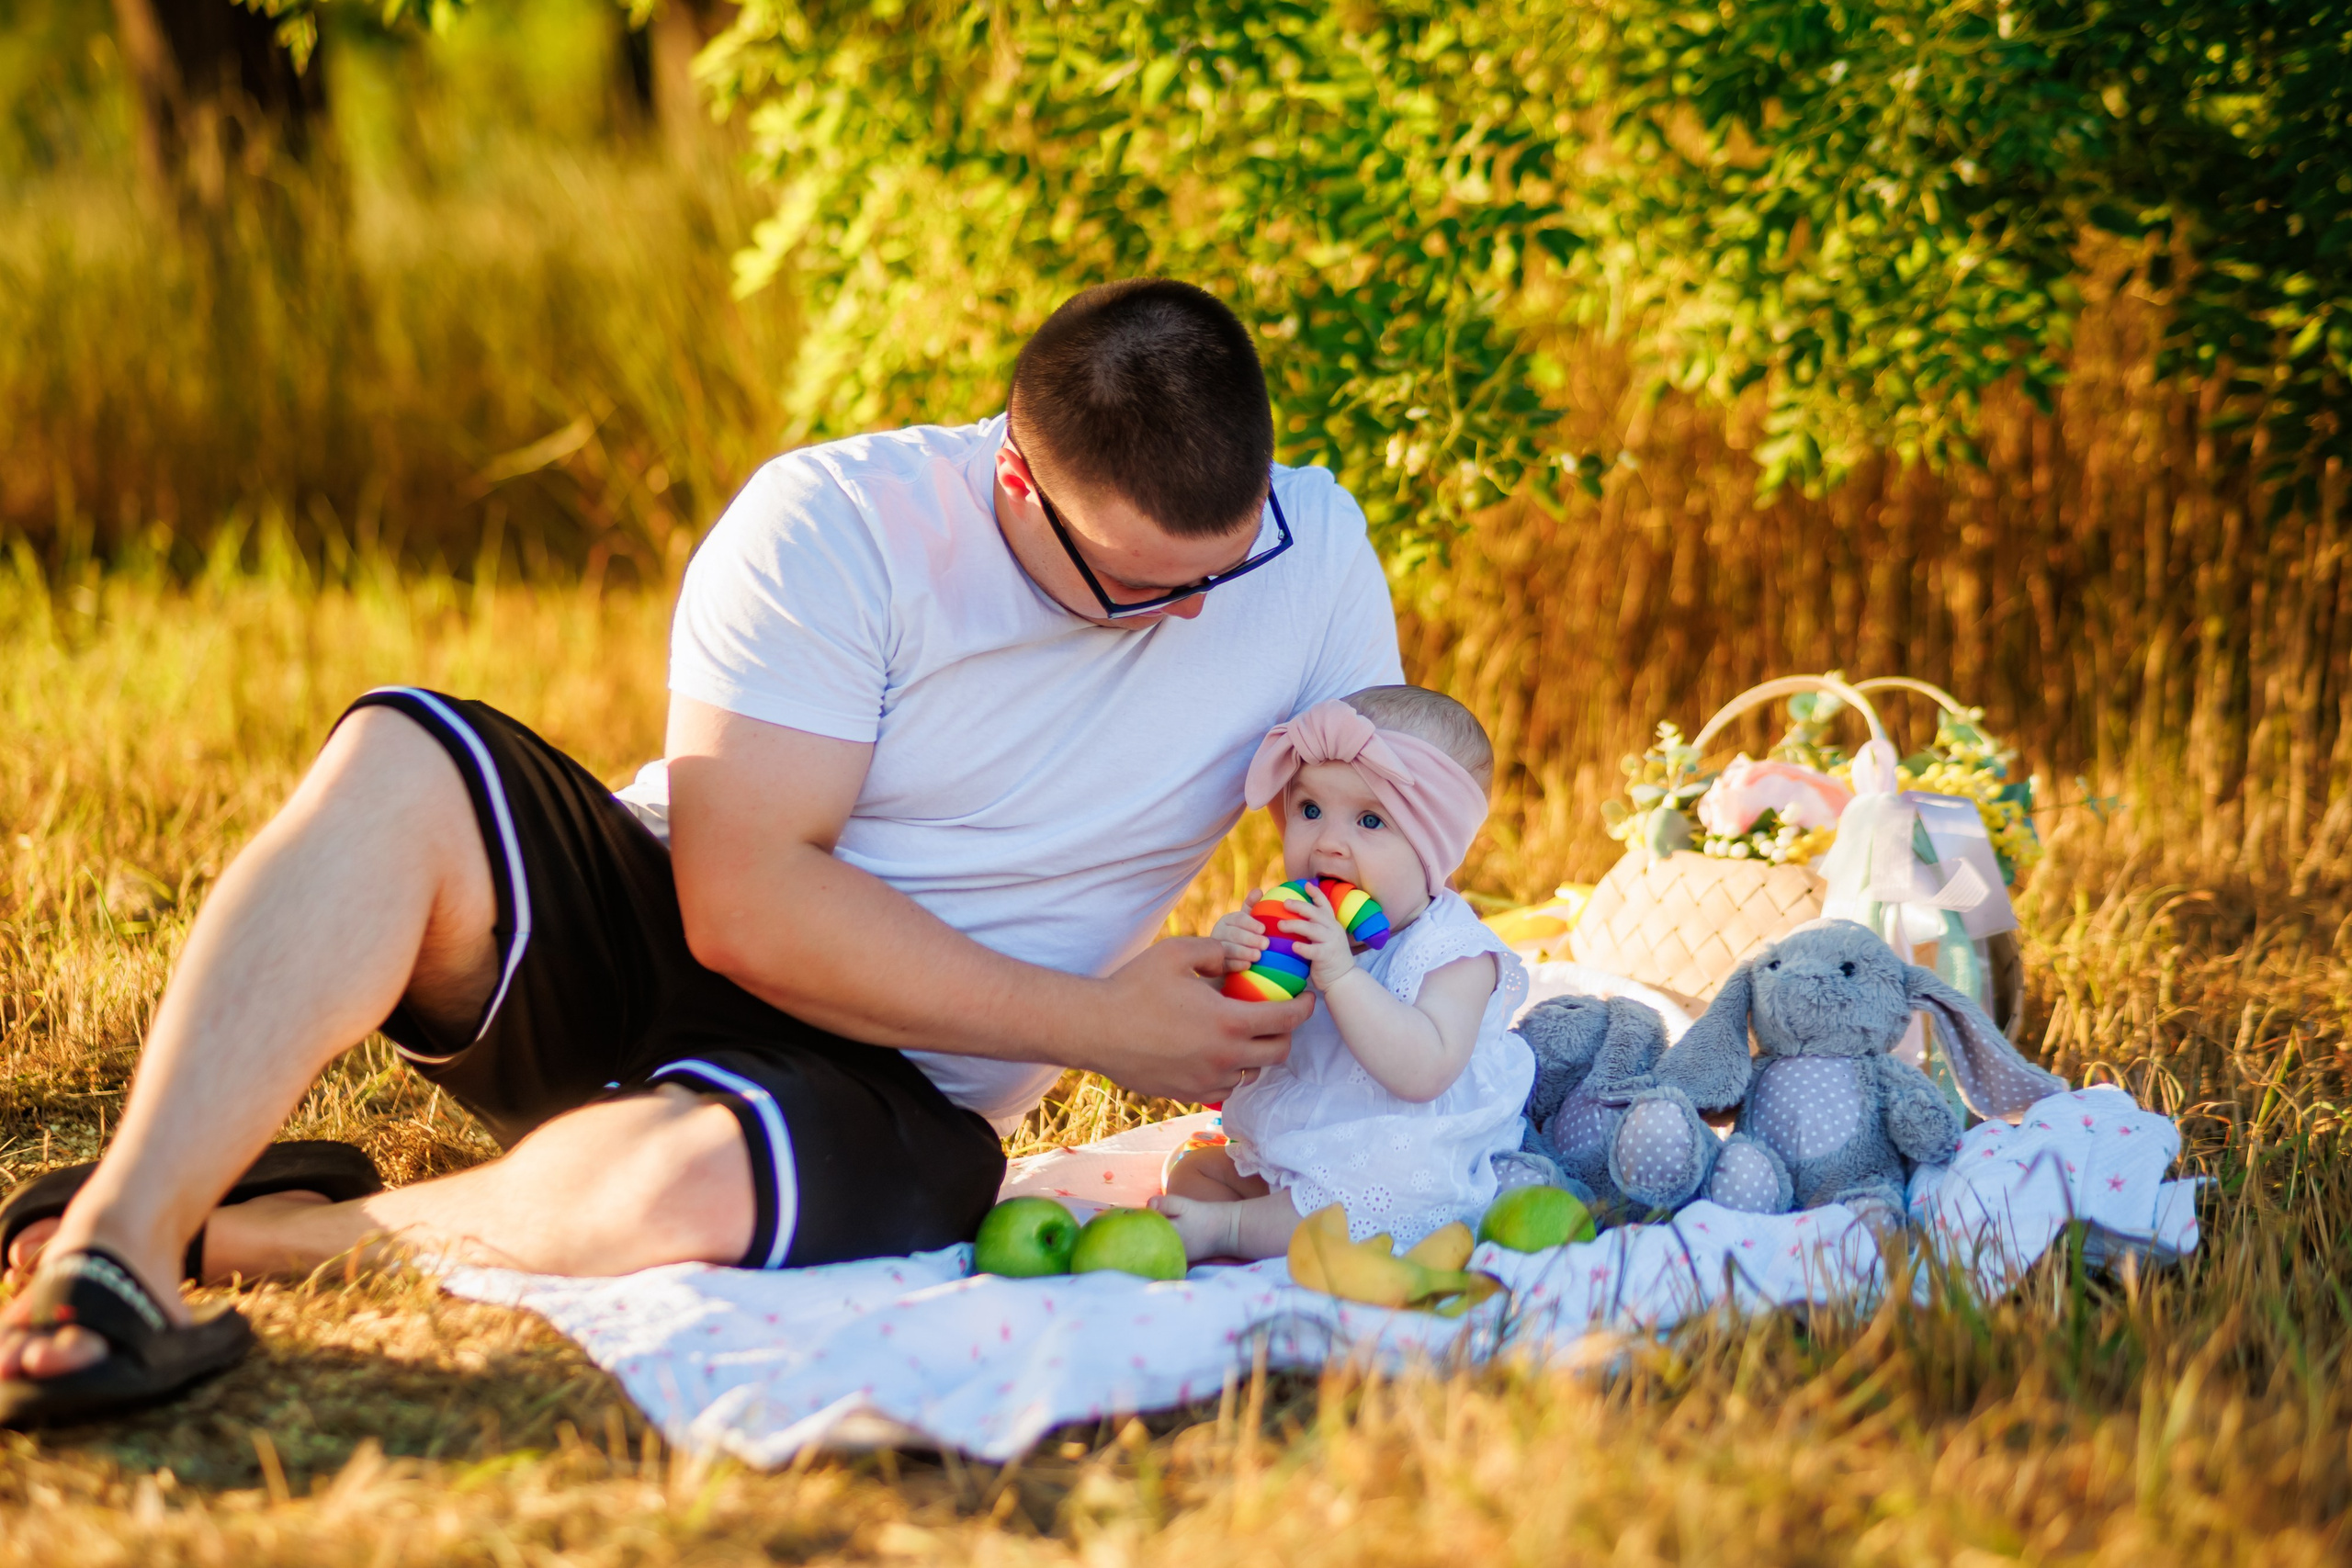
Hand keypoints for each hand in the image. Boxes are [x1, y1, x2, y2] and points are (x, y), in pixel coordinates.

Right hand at [1079, 938, 1310, 1101]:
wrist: (1095, 1029)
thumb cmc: (1134, 987)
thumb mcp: (1176, 953)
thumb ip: (1216, 951)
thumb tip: (1239, 959)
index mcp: (1229, 1023)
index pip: (1287, 1020)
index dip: (1305, 1007)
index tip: (1307, 997)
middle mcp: (1225, 1058)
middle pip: (1278, 1053)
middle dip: (1286, 1034)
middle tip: (1278, 1016)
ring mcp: (1207, 1080)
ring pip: (1251, 1072)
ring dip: (1255, 1054)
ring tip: (1244, 1033)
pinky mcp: (1189, 1093)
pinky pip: (1224, 1084)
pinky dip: (1229, 1069)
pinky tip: (1216, 1050)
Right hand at [1211, 902, 1269, 973]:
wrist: (1227, 962)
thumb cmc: (1242, 937)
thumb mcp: (1246, 922)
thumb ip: (1251, 907)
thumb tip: (1259, 890)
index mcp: (1228, 920)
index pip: (1238, 919)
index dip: (1250, 923)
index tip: (1263, 929)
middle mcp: (1219, 933)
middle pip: (1233, 934)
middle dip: (1250, 939)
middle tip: (1266, 944)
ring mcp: (1215, 949)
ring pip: (1227, 949)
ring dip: (1243, 952)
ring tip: (1258, 956)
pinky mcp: (1215, 965)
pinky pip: (1224, 964)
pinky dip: (1236, 965)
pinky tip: (1248, 966)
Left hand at [1275, 883, 1354, 990]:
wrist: (1343, 978)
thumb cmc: (1329, 959)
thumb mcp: (1325, 939)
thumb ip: (1314, 929)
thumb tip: (1294, 919)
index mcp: (1331, 924)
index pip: (1324, 905)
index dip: (1316, 893)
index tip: (1306, 884)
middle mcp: (1332, 930)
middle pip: (1315, 913)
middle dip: (1299, 906)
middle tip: (1284, 903)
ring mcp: (1331, 942)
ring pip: (1312, 929)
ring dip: (1295, 925)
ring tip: (1280, 925)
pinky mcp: (1327, 956)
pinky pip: (1313, 950)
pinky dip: (1303, 948)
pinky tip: (1292, 946)